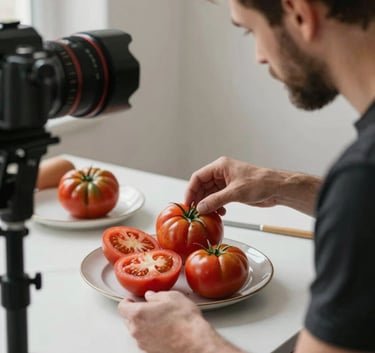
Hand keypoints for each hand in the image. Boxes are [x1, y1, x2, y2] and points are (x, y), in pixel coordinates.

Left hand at [118, 290, 241, 352]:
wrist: (195, 342)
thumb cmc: (184, 320)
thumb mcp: (172, 297)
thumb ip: (157, 295)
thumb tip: (152, 296)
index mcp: (137, 314)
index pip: (122, 306)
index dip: (127, 301)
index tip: (132, 299)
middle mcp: (137, 330)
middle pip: (128, 319)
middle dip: (136, 312)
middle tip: (149, 307)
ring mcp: (144, 343)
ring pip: (138, 330)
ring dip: (144, 324)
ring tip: (161, 318)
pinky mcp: (151, 351)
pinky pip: (147, 339)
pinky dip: (152, 334)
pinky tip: (165, 329)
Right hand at [184, 156, 282, 214]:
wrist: (277, 188)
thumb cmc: (260, 183)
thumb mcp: (235, 192)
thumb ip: (216, 200)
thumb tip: (200, 207)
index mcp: (220, 167)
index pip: (198, 177)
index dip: (191, 190)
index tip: (188, 203)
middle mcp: (221, 173)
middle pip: (202, 186)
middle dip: (199, 199)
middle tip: (197, 212)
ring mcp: (226, 182)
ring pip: (209, 194)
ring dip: (208, 204)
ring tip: (209, 214)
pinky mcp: (232, 191)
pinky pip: (218, 199)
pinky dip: (216, 206)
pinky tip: (220, 212)